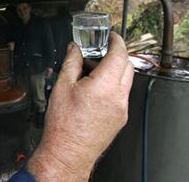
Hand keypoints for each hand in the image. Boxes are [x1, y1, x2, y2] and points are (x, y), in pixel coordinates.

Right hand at [27, 32, 133, 180]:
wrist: (67, 152)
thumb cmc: (63, 125)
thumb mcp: (62, 86)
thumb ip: (71, 62)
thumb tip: (74, 49)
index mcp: (105, 86)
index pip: (119, 55)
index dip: (116, 41)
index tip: (111, 36)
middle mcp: (118, 98)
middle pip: (126, 66)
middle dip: (116, 54)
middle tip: (99, 50)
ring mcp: (122, 109)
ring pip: (125, 81)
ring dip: (113, 70)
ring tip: (91, 71)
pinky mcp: (120, 118)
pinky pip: (121, 94)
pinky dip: (112, 84)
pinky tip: (93, 88)